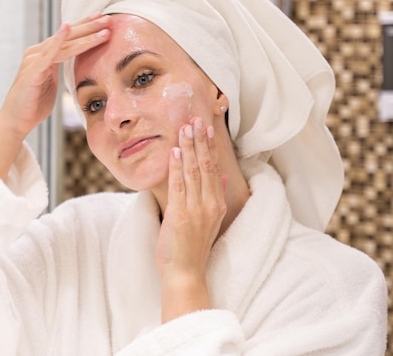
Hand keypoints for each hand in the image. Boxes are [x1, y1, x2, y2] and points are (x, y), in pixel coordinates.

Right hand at [0, 14, 110, 179]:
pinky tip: (66, 29)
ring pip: (64, 45)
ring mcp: (34, 61)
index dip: (86, 27)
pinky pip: (48, 54)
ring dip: (85, 36)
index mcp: (44, 55)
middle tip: (109, 18)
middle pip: (68, 37)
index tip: (103, 19)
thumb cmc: (33, 104)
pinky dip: (58, 41)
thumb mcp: (51, 83)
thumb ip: (59, 70)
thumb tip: (74, 64)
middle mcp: (38, 53)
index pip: (68, 38)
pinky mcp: (32, 71)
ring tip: (103, 29)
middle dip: (90, 27)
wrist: (16, 121)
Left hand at [156, 117, 226, 321]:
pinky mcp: (179, 214)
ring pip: (192, 171)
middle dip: (199, 141)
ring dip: (188, 148)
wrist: (186, 272)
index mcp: (216, 204)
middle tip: (194, 119)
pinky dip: (176, 167)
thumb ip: (213, 196)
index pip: (213, 168)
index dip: (209, 147)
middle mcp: (209, 204)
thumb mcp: (208, 220)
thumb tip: (218, 175)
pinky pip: (178, 186)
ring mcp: (195, 209)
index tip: (206, 128)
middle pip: (204, 165)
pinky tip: (174, 152)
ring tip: (185, 129)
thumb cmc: (192, 247)